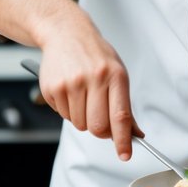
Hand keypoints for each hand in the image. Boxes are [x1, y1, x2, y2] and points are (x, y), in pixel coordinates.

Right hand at [36, 3, 143, 160]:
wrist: (65, 32)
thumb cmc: (95, 54)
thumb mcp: (116, 72)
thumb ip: (124, 105)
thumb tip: (135, 134)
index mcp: (115, 75)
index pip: (120, 115)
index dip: (123, 139)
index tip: (125, 154)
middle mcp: (93, 78)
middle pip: (98, 127)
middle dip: (100, 130)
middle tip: (98, 117)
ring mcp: (71, 83)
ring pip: (79, 124)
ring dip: (82, 117)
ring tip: (82, 94)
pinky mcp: (52, 87)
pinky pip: (63, 115)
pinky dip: (68, 109)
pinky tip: (69, 90)